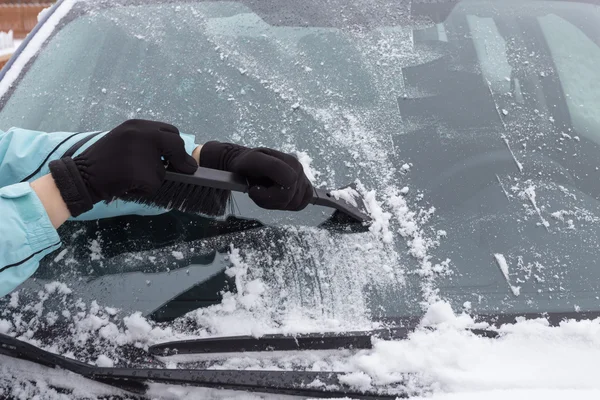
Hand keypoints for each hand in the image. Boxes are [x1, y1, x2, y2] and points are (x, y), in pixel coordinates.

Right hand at [49, 119, 196, 216]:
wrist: (81, 177)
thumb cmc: (103, 162)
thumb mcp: (125, 142)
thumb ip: (148, 143)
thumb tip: (178, 155)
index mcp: (137, 125)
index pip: (171, 131)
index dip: (177, 146)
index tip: (177, 156)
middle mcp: (142, 134)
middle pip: (176, 145)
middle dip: (180, 159)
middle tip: (179, 169)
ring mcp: (142, 153)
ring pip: (164, 170)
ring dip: (154, 178)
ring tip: (132, 177)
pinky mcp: (142, 173)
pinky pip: (154, 185)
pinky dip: (144, 190)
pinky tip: (128, 186)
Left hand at [199, 141, 312, 210]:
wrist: (246, 164)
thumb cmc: (247, 163)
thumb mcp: (253, 160)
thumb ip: (273, 166)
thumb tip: (290, 181)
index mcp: (290, 162)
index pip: (286, 191)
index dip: (267, 195)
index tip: (253, 188)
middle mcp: (299, 170)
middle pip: (288, 199)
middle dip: (268, 199)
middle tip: (256, 189)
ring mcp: (302, 180)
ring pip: (293, 204)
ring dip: (274, 202)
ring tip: (264, 191)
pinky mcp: (304, 190)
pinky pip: (300, 205)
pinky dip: (286, 205)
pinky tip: (275, 196)